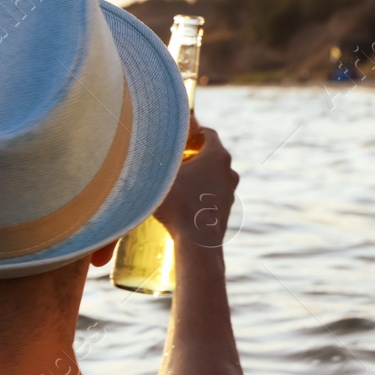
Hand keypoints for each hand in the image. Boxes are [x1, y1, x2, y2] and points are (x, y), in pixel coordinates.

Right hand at [154, 118, 239, 249]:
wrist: (197, 241)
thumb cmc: (178, 204)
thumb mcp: (160, 175)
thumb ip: (156, 158)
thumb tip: (144, 147)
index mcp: (217, 155)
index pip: (208, 133)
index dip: (191, 133)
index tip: (175, 139)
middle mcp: (229, 170)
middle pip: (209, 155)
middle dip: (190, 157)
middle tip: (169, 163)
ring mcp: (230, 191)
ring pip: (211, 176)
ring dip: (195, 177)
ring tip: (173, 186)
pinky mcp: (226, 208)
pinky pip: (211, 194)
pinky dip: (199, 194)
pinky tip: (181, 204)